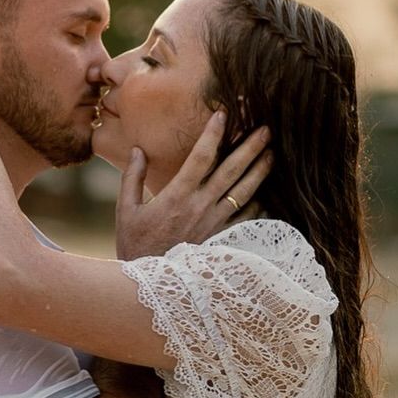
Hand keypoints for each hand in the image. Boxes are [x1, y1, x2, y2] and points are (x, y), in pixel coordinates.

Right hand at [115, 111, 271, 259]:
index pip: (200, 156)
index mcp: (176, 195)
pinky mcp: (222, 239)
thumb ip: (132, 177)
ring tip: (272, 152)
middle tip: (267, 127)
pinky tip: (268, 192)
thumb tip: (138, 149)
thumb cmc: (134, 246)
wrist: (149, 284)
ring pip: (244, 192)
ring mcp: (214, 224)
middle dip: (250, 146)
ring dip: (260, 170)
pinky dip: (259, 204)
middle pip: (231, 170)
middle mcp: (200, 207)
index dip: (214, 133)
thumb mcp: (126, 210)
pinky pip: (246, 219)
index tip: (225, 113)